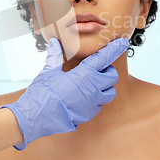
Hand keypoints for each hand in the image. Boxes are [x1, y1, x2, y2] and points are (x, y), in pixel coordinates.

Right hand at [0, 37, 128, 149]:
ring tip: (92, 84)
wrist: (36, 117)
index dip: (115, 48)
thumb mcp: (49, 71)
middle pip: (112, 76)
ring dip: (105, 86)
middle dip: (107, 70)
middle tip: (96, 69)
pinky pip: (100, 105)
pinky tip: (84, 97)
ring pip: (110, 92)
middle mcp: (93, 88)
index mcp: (84, 74)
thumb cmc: (42, 92)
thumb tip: (55, 43)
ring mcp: (92, 103)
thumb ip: (55, 56)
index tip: (123, 42)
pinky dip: (96, 99)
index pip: (105, 58)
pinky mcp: (89, 114)